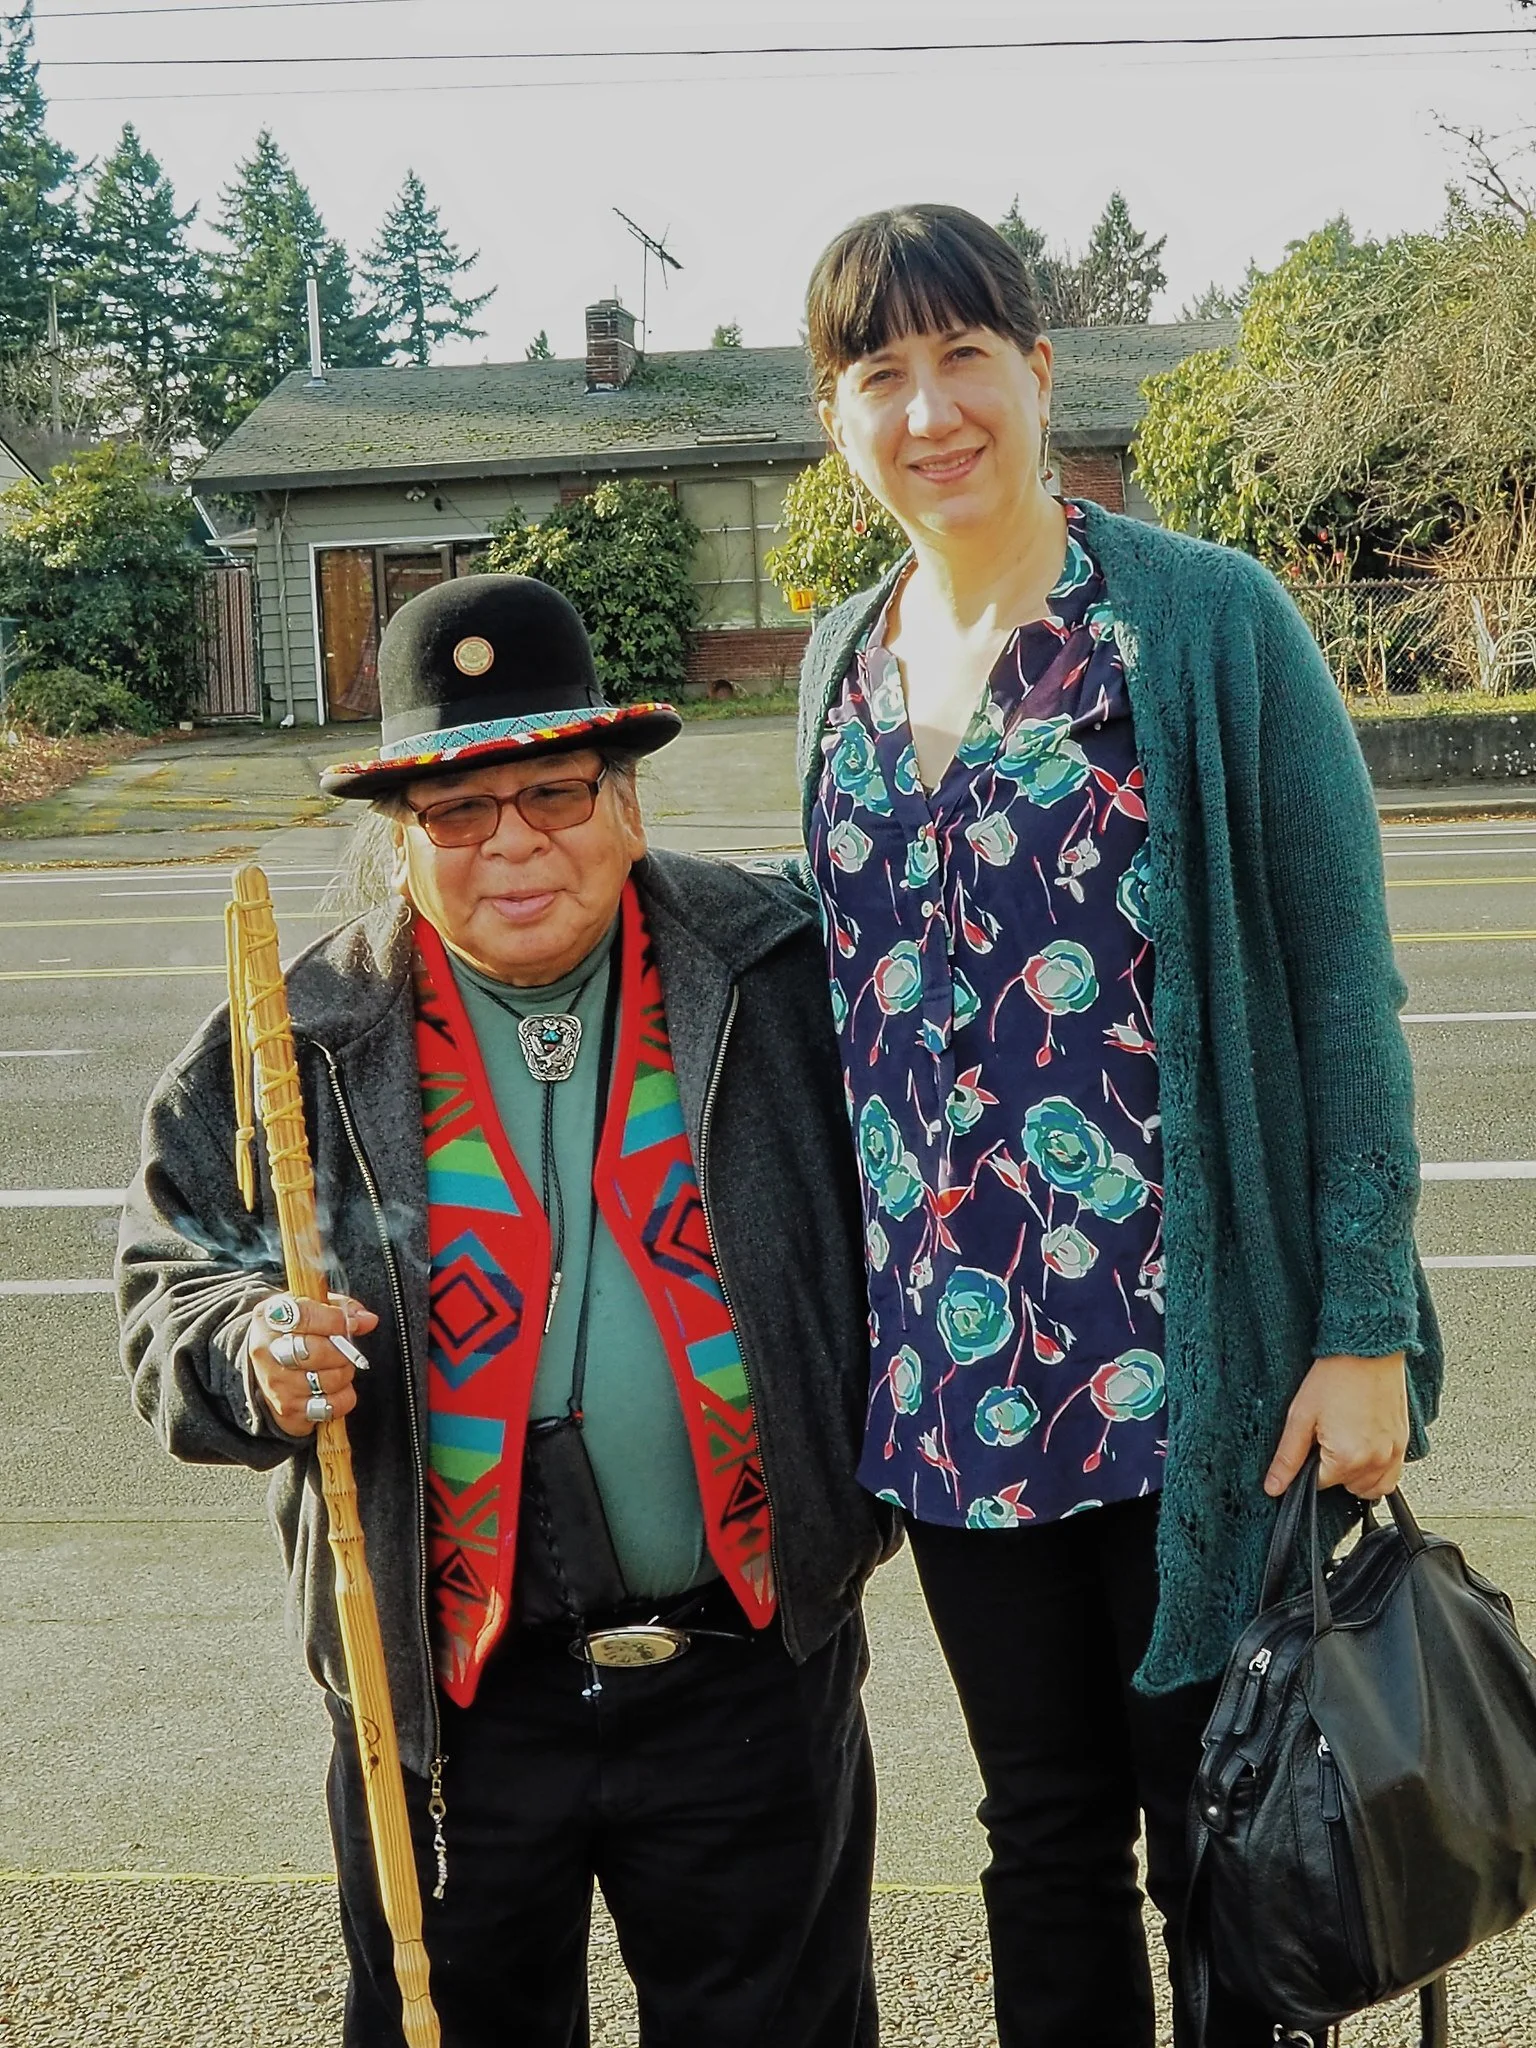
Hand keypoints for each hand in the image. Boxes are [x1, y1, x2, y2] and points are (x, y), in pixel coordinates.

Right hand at [248, 1291, 378, 1437]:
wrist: (266, 1364)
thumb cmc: (296, 1331)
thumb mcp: (314, 1307)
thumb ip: (342, 1309)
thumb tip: (368, 1320)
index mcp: (270, 1317)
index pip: (306, 1317)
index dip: (336, 1321)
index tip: (351, 1325)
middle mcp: (266, 1352)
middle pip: (318, 1352)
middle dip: (342, 1351)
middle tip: (345, 1351)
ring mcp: (275, 1385)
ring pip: (328, 1381)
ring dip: (344, 1374)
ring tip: (337, 1368)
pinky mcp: (287, 1412)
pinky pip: (331, 1408)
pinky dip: (342, 1399)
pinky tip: (332, 1389)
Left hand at [1264, 1352, 1409, 1499]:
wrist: (1367, 1350)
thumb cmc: (1335, 1376)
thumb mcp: (1301, 1417)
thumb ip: (1288, 1458)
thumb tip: (1274, 1487)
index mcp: (1348, 1459)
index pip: (1320, 1486)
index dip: (1309, 1465)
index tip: (1312, 1441)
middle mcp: (1376, 1461)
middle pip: (1346, 1487)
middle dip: (1333, 1469)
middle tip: (1328, 1437)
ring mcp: (1394, 1453)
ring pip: (1372, 1487)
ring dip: (1356, 1475)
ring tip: (1345, 1442)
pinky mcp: (1404, 1443)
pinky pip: (1392, 1476)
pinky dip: (1377, 1470)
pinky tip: (1364, 1446)